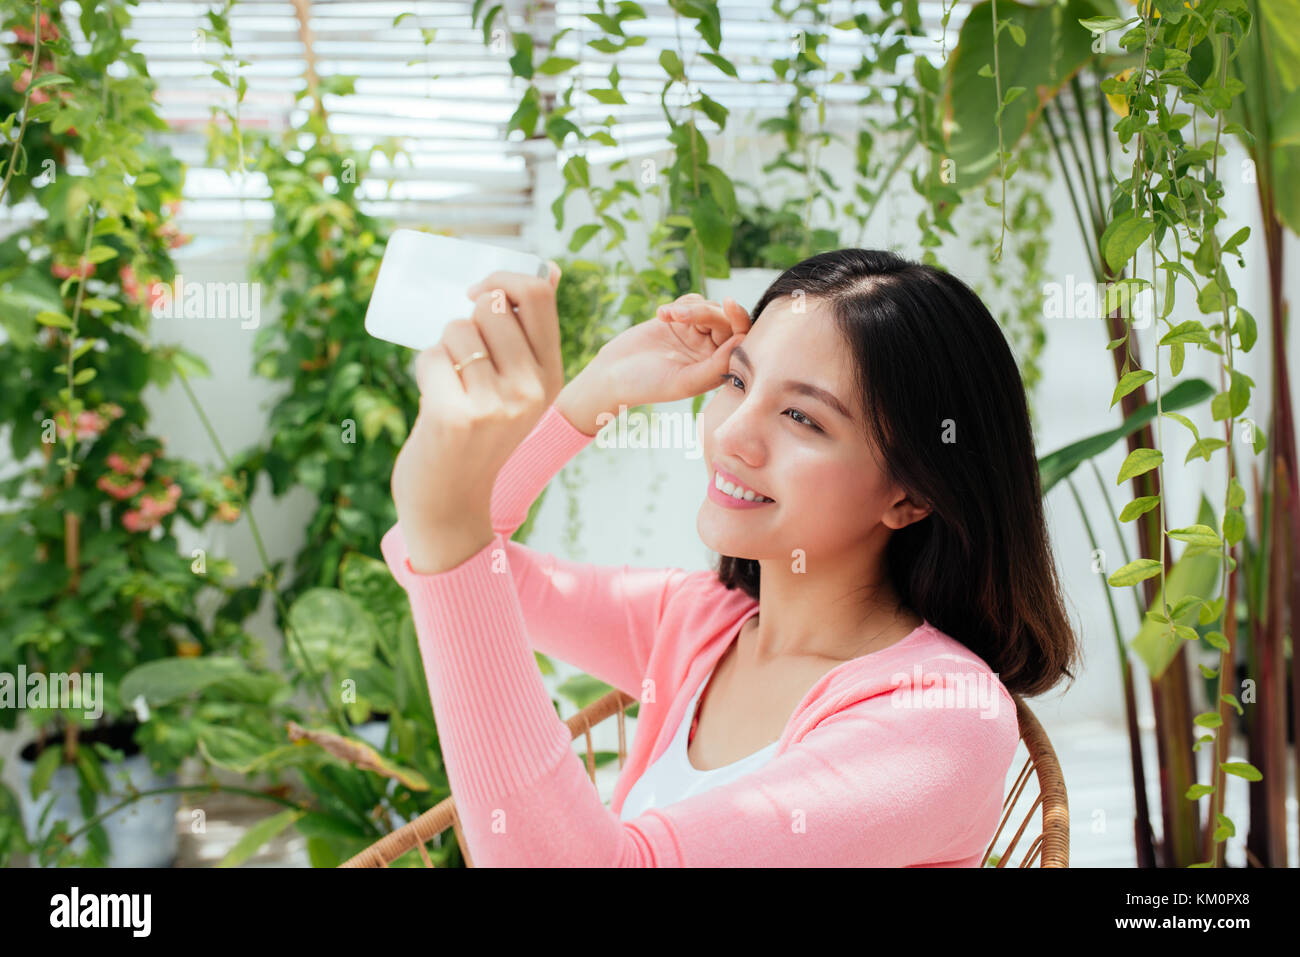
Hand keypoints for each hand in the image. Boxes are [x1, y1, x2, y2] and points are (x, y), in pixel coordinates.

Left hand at [391, 261, 563, 572]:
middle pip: (490, 304)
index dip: (502, 276)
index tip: (479, 293)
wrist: (451, 506)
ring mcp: (496, 404)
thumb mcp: (519, 389)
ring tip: (450, 387)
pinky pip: (432, 357)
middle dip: (464, 316)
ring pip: (456, 329)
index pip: (538, 293)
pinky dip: (425, 371)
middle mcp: (531, 388)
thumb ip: (529, 336)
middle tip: (463, 359)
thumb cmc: (477, 437)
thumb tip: (551, 269)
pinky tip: (435, 403)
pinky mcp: (457, 416)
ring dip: (442, 349)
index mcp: (551, 376)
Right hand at [590, 293, 751, 408]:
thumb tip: (744, 341)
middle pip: (724, 320)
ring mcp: (695, 335)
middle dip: (704, 312)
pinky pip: (692, 301)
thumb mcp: (685, 381)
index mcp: (718, 369)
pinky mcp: (679, 322)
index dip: (739, 319)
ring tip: (663, 316)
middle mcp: (710, 352)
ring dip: (688, 307)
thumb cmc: (647, 385)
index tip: (729, 304)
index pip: (741, 340)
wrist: (611, 375)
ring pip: (708, 308)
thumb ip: (717, 365)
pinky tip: (660, 315)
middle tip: (677, 315)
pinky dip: (679, 304)